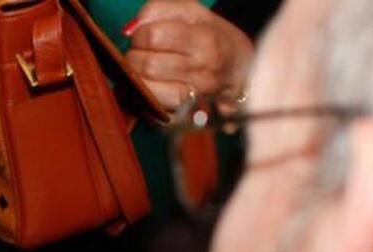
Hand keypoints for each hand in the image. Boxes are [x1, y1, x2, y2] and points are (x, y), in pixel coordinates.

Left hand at [126, 0, 254, 110]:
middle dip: (134, 56)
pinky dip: (141, 97)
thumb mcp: (192, 13)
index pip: (153, 36)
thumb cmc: (210, 37)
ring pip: (148, 90)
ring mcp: (195, 98)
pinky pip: (152, 111)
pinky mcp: (182, 119)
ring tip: (142, 70)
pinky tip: (146, 87)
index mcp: (205, 41)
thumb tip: (132, 28)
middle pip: (147, 64)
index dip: (140, 35)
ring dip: (135, 78)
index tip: (144, 37)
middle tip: (141, 54)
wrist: (240, 71)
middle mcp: (202, 71)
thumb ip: (160, 10)